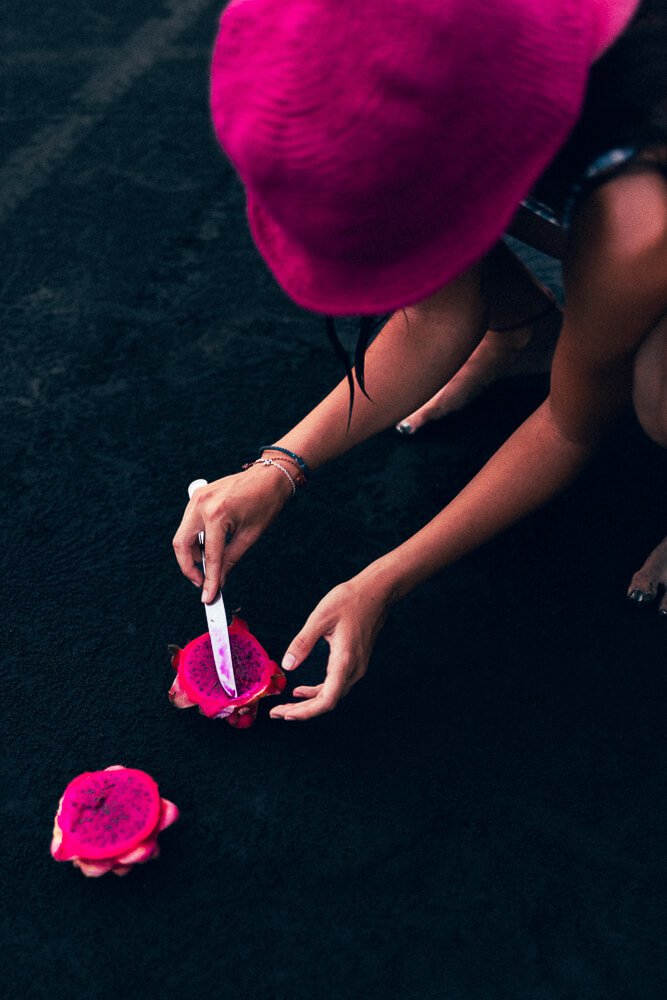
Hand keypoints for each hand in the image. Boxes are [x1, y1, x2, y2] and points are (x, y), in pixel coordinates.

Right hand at [172, 465, 292, 599]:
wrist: (270, 476)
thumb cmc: (266, 503)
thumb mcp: (250, 536)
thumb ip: (230, 560)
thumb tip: (218, 580)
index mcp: (217, 514)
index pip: (209, 556)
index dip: (208, 580)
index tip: (208, 597)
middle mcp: (201, 505)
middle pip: (181, 545)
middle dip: (189, 568)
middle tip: (202, 583)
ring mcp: (196, 498)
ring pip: (182, 535)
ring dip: (192, 554)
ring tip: (210, 565)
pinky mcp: (197, 496)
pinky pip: (188, 524)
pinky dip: (195, 539)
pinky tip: (209, 548)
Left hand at [270, 571, 392, 720]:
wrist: (375, 592)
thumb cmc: (349, 600)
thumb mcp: (320, 618)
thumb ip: (302, 642)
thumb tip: (287, 666)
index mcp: (344, 660)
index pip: (327, 700)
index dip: (306, 711)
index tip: (285, 714)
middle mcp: (353, 669)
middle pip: (328, 702)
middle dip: (302, 711)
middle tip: (277, 713)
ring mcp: (356, 667)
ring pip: (332, 695)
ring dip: (309, 703)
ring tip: (286, 705)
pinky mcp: (355, 662)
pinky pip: (336, 685)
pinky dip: (318, 692)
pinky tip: (301, 690)